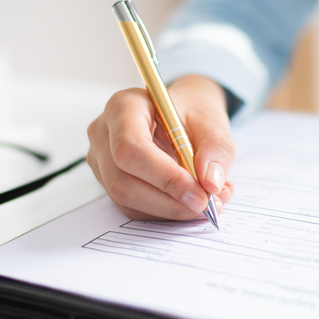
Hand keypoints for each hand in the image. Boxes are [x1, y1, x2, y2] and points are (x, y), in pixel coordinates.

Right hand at [87, 75, 235, 219]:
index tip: (200, 192)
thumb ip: (216, 149)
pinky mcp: (109, 182)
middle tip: (207, 204)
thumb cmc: (191, 114)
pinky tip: (189, 201)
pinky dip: (165, 211)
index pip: (131, 148)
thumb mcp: (213, 122)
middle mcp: (104, 134)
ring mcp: (101, 160)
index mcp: (123, 107)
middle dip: (169, 200)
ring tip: (207, 201)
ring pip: (127, 199)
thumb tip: (210, 182)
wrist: (181, 118)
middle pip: (123, 180)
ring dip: (170, 209)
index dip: (165, 177)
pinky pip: (133, 208)